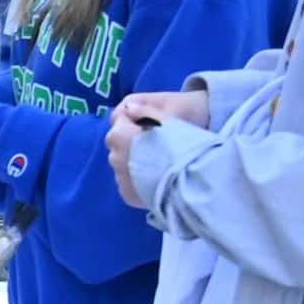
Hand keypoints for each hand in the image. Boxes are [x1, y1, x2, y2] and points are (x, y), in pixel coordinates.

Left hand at [106, 89, 206, 208]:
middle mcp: (113, 156)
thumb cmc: (180, 145)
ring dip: (134, 164)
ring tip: (157, 167)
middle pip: (120, 147)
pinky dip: (137, 182)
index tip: (150, 130)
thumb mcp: (167, 120)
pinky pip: (129, 184)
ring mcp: (119, 178)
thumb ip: (144, 111)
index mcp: (119, 134)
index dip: (135, 125)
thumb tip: (128, 108)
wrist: (190, 181)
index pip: (120, 124)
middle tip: (155, 149)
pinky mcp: (126, 195)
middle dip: (132, 146)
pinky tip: (155, 180)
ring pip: (123, 166)